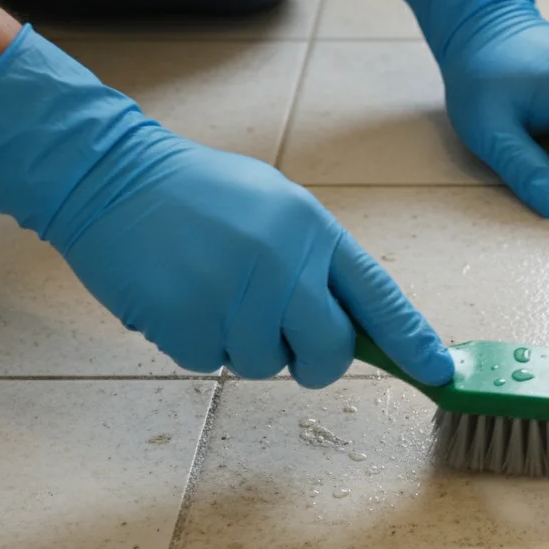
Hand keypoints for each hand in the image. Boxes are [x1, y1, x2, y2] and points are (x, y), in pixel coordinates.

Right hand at [0, 27, 451, 387]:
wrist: (108, 175)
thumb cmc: (202, 195)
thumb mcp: (278, 208)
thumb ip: (319, 264)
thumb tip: (359, 326)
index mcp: (313, 231)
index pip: (379, 297)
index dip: (413, 340)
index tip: (439, 373)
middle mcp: (282, 265)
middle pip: (330, 351)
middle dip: (316, 362)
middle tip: (291, 346)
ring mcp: (233, 296)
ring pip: (265, 364)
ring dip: (244, 344)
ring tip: (214, 289)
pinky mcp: (186, 323)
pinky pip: (212, 363)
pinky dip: (199, 342)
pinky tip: (182, 296)